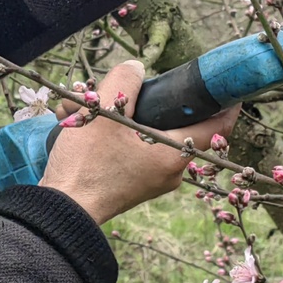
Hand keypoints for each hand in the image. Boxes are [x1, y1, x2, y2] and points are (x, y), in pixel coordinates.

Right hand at [39, 60, 236, 224]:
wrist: (60, 213)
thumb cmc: (85, 166)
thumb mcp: (103, 114)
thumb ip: (124, 82)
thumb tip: (136, 69)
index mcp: (172, 156)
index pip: (215, 126)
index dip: (223, 102)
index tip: (221, 83)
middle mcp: (169, 172)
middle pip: (169, 122)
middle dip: (141, 99)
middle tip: (115, 87)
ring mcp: (150, 179)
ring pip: (142, 133)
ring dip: (114, 114)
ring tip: (79, 107)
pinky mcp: (131, 183)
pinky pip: (129, 148)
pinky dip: (109, 132)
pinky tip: (75, 122)